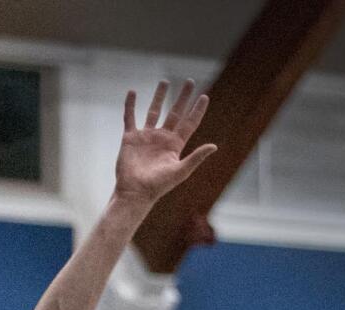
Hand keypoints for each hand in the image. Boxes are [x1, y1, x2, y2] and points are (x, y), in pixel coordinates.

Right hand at [113, 80, 217, 208]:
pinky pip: (130, 118)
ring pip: (154, 111)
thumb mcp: (180, 171)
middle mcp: (162, 138)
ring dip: (159, 97)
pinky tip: (132, 92)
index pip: (189, 123)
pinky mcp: (130, 138)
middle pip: (174, 113)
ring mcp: (146, 137)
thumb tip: (214, 146)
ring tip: (164, 82)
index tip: (204, 96)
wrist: (134, 192)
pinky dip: (130, 105)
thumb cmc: (158, 186)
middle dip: (182, 97)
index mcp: (175, 145)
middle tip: (189, 81)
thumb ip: (196, 157)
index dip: (197, 110)